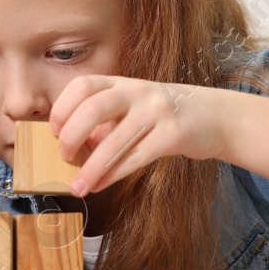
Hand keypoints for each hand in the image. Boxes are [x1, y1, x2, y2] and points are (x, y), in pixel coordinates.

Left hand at [48, 76, 225, 195]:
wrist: (214, 116)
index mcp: (123, 82)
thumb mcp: (133, 107)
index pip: (82, 85)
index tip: (54, 132)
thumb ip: (105, 122)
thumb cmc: (164, 116)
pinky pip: (135, 158)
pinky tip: (100, 186)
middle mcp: (138, 91)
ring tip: (78, 187)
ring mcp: (157, 111)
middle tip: (64, 157)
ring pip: (113, 141)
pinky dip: (112, 175)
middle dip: (70, 137)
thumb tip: (72, 148)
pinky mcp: (173, 135)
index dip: (62, 109)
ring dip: (90, 168)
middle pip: (92, 108)